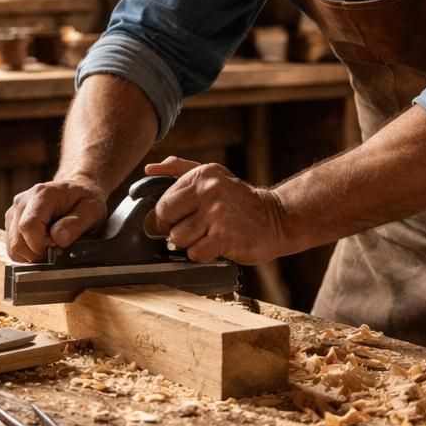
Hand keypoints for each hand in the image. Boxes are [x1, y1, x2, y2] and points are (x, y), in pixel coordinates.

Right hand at [5, 179, 106, 262]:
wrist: (77, 190)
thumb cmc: (85, 200)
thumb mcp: (91, 210)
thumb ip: (75, 224)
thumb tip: (58, 239)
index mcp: (41, 195)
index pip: (28, 227)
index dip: (41, 245)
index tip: (58, 248)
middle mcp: (22, 202)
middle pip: (17, 241)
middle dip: (37, 254)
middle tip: (57, 251)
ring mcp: (14, 212)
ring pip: (13, 248)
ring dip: (32, 255)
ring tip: (51, 247)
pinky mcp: (12, 223)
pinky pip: (14, 248)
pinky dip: (28, 253)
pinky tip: (43, 246)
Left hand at [145, 157, 287, 265]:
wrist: (276, 219)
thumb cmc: (240, 200)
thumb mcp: (213, 175)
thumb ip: (179, 170)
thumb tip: (149, 170)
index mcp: (201, 175)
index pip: (163, 202)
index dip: (167, 217)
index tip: (181, 220)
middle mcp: (208, 191)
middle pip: (166, 221)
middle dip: (176, 229)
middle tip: (195, 229)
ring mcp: (216, 214)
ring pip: (178, 239)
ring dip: (192, 243)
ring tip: (210, 236)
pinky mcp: (224, 236)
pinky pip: (195, 253)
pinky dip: (204, 255)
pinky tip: (218, 245)